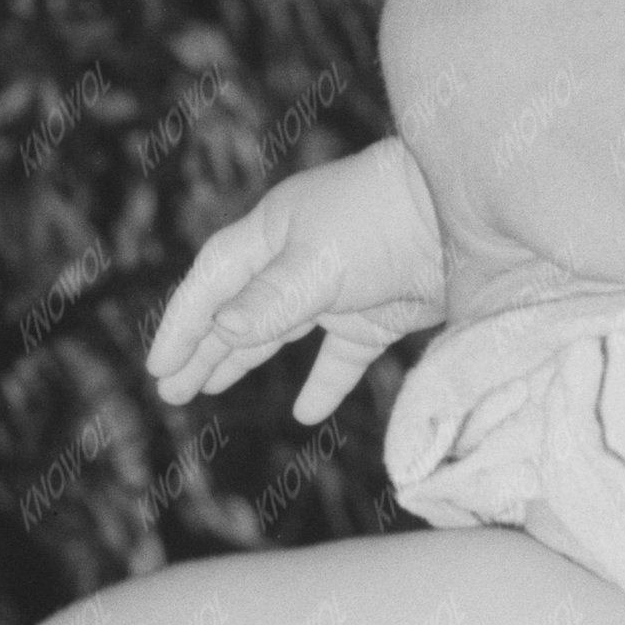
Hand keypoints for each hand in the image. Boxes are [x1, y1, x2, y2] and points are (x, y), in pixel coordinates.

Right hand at [147, 149, 441, 414]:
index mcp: (271, 234)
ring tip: (210, 390)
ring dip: (244, 362)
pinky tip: (306, 412)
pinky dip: (324, 383)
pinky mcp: (379, 314)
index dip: (182, 323)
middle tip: (172, 391)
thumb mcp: (316, 262)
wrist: (465, 213)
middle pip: (238, 311)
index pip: (212, 282)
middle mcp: (298, 260)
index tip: (159, 365)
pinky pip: (342, 356)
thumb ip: (271, 301)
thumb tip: (222, 331)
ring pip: (279, 332)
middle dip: (203, 350)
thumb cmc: (381, 220)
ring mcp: (339, 288)